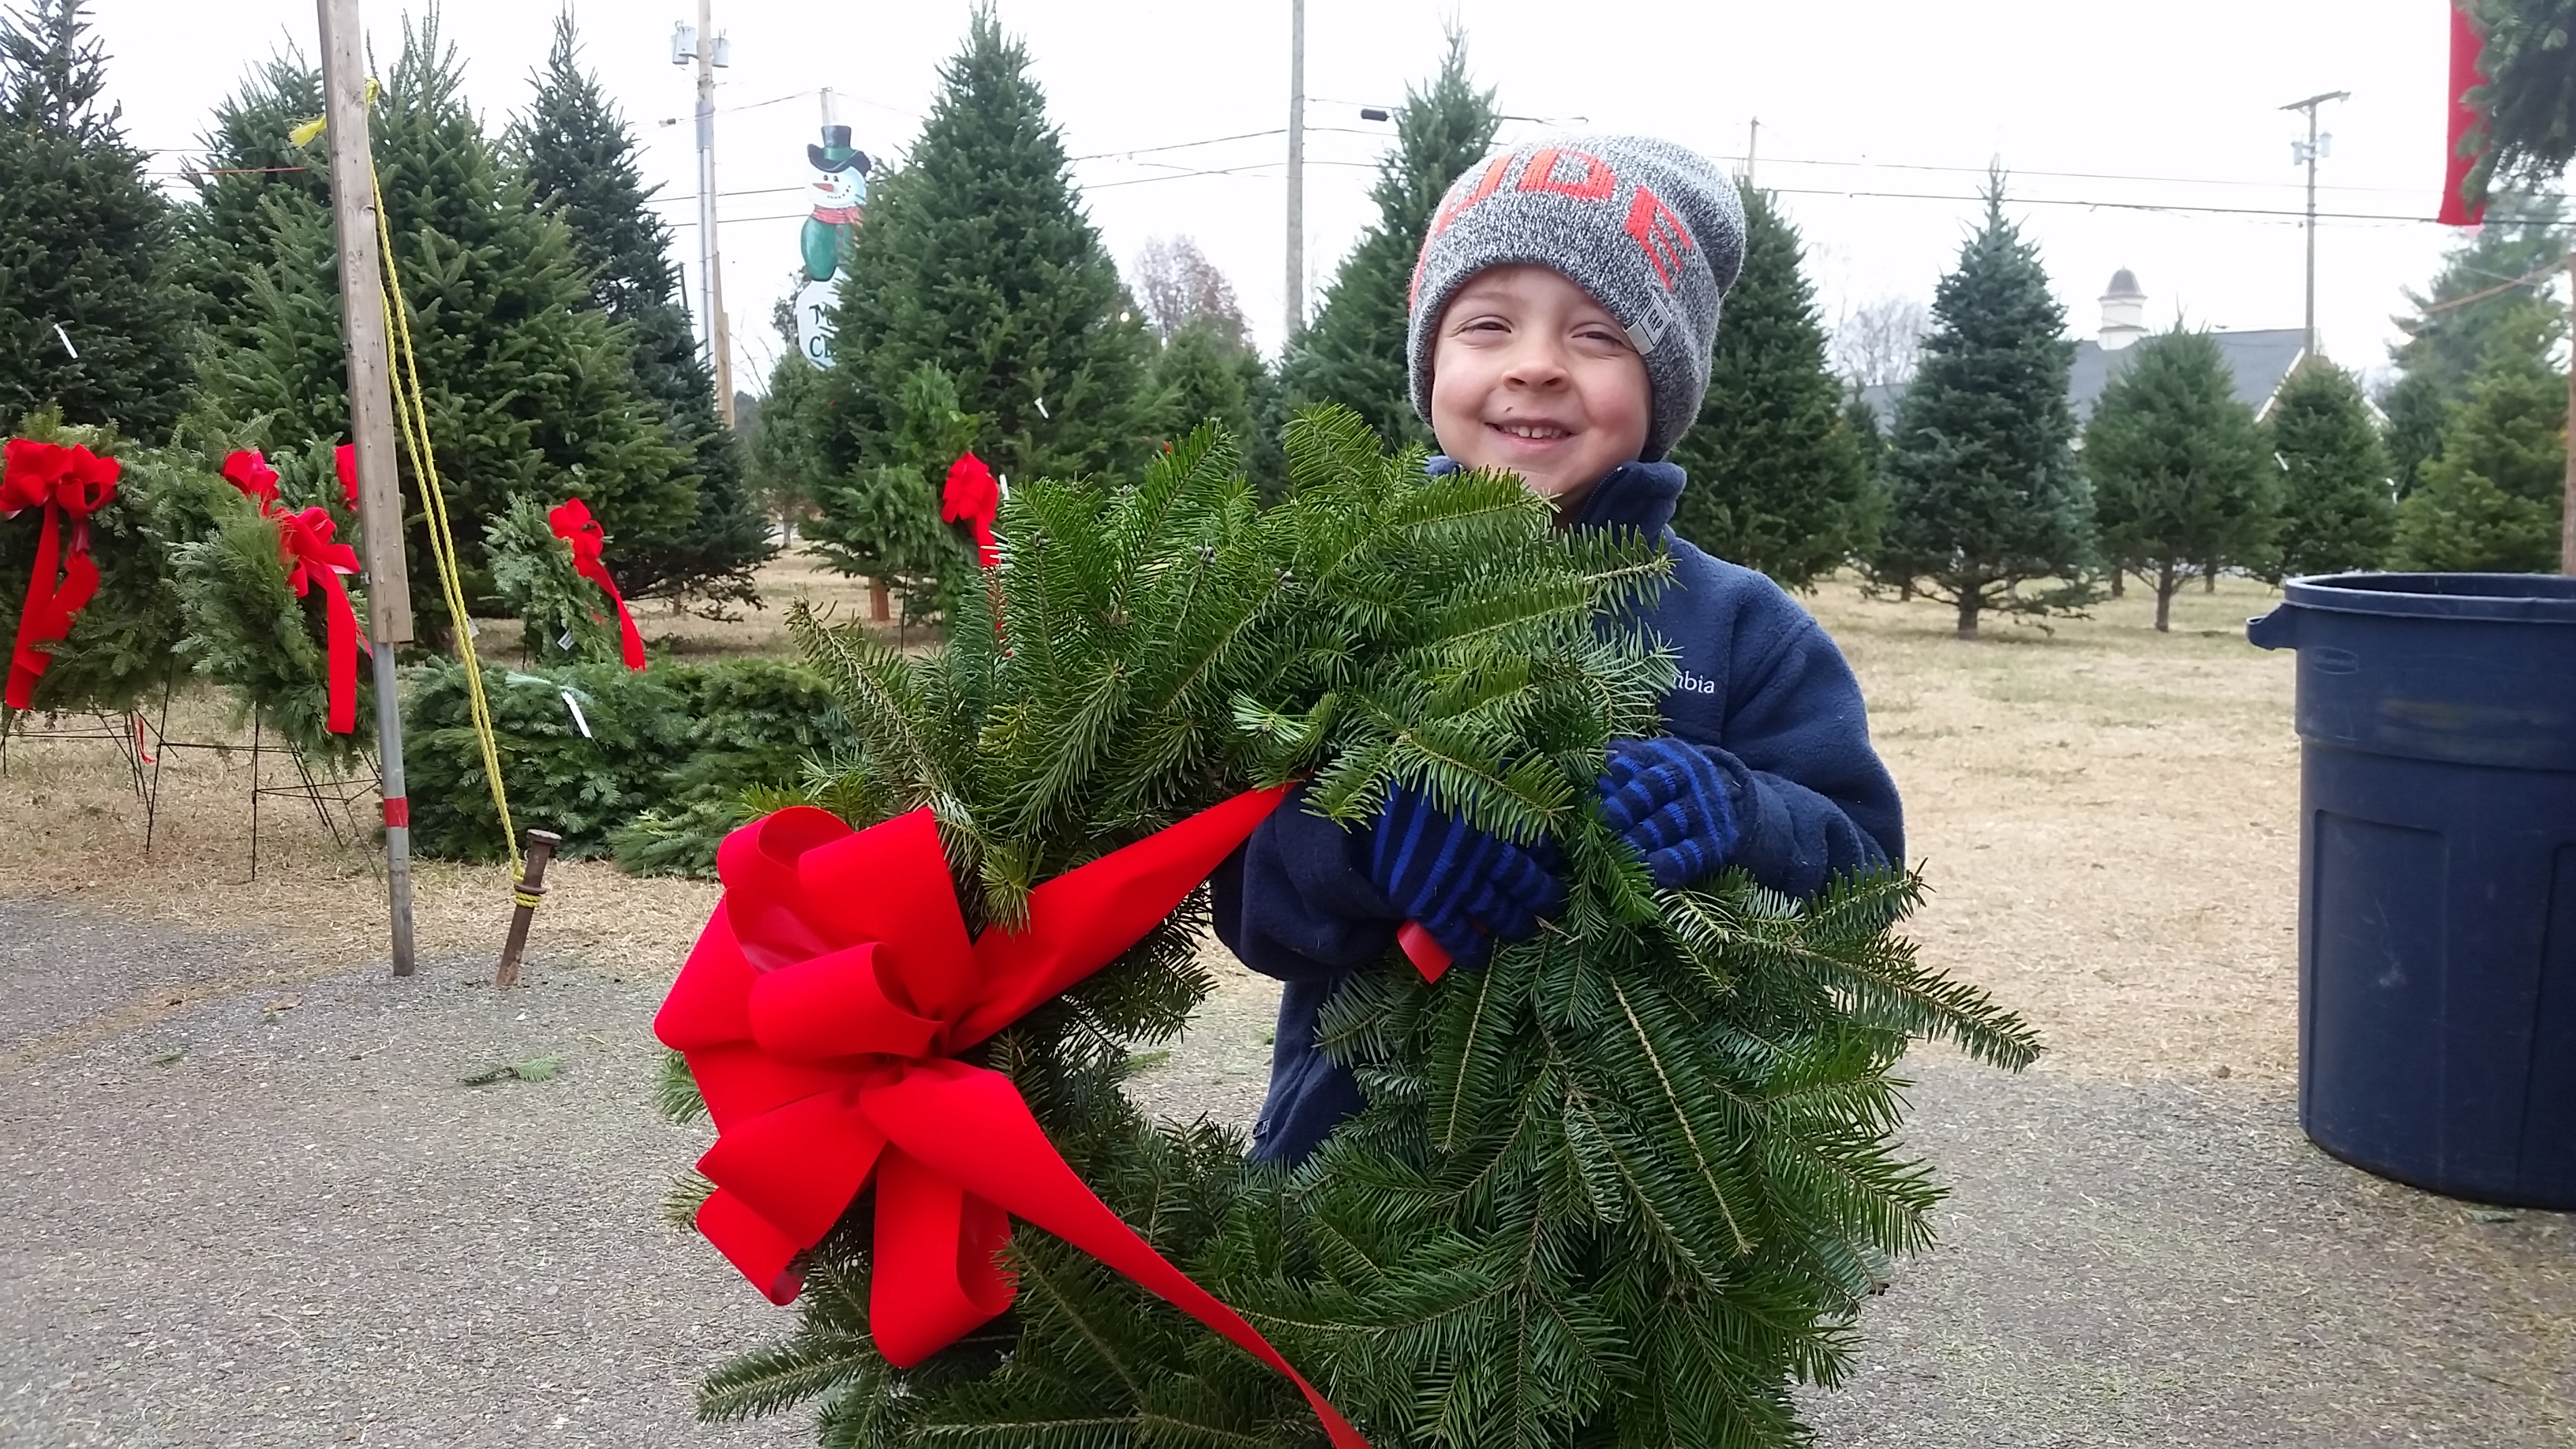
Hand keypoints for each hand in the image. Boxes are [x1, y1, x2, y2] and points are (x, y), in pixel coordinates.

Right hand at [1367, 785, 1564, 967]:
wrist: (1363, 800)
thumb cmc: (1410, 772)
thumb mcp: (1458, 760)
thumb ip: (1488, 771)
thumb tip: (1508, 772)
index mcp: (1497, 814)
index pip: (1537, 843)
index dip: (1546, 856)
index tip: (1549, 862)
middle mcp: (1487, 853)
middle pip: (1528, 883)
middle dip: (1544, 897)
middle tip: (1552, 906)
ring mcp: (1460, 883)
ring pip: (1501, 913)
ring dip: (1517, 925)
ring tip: (1525, 931)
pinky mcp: (1430, 906)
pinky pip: (1459, 937)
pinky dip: (1472, 951)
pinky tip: (1479, 957)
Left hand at [1597, 737, 1738, 888]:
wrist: (1731, 789)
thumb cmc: (1669, 778)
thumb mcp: (1649, 760)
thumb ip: (1619, 759)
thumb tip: (1589, 765)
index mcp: (1659, 755)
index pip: (1630, 763)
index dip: (1608, 783)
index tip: (1591, 801)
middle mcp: (1684, 775)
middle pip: (1652, 787)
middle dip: (1625, 807)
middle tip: (1604, 828)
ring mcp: (1700, 807)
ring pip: (1670, 820)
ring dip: (1642, 838)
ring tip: (1619, 853)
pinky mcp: (1714, 839)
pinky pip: (1694, 851)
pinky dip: (1674, 862)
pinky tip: (1655, 873)